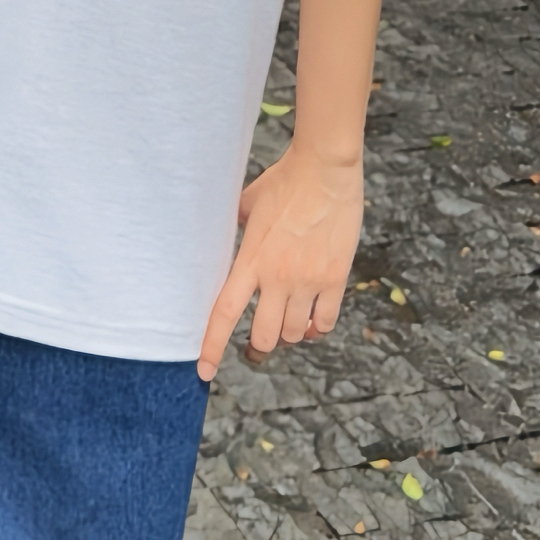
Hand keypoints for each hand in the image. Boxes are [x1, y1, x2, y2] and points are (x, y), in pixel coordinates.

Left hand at [197, 143, 362, 381]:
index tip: (203, 371)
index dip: (212, 347)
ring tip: (289, 319)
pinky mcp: (336, 277)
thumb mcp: (249, 202)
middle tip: (259, 339)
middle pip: (263, 337)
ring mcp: (308, 280)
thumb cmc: (286, 179)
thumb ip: (235, 223)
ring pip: (295, 334)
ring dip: (289, 332)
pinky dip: (318, 327)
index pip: (224, 314)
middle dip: (259, 344)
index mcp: (251, 259)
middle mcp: (278, 277)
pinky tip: (314, 319)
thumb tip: (224, 230)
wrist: (325, 168)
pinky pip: (326, 322)